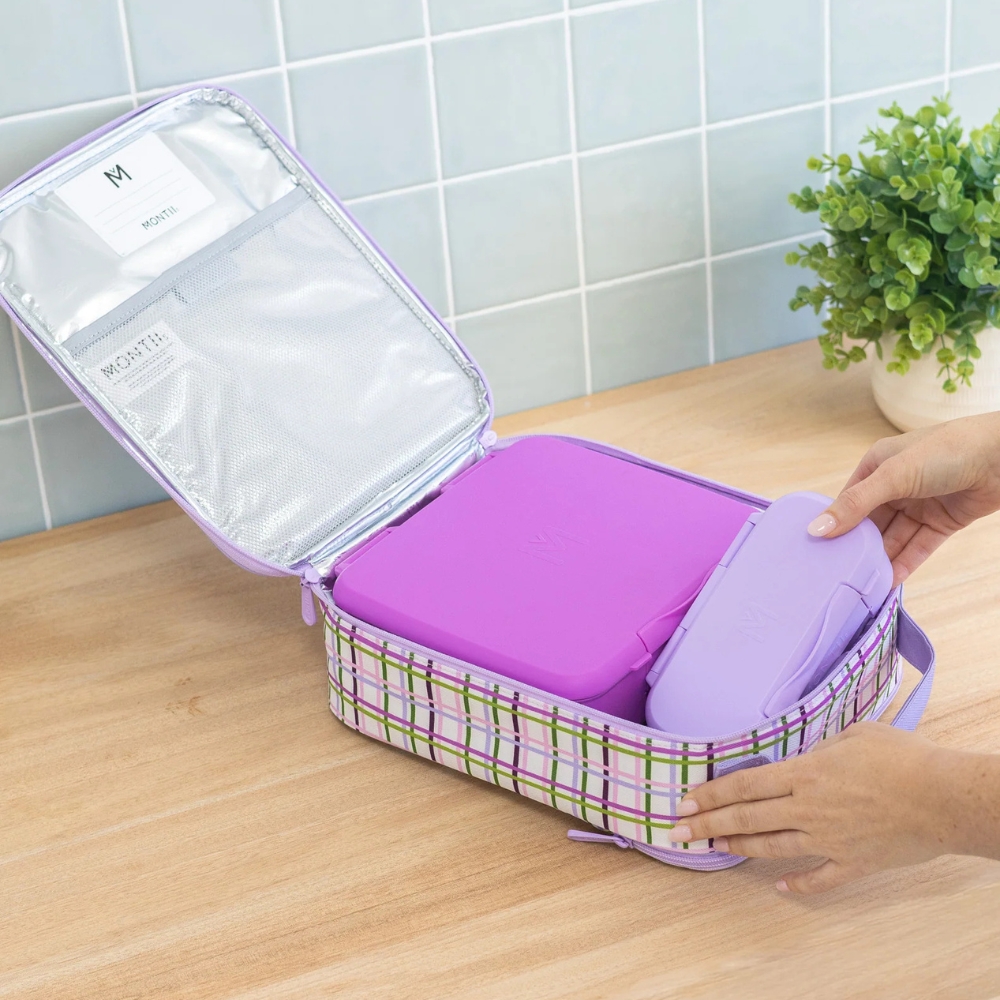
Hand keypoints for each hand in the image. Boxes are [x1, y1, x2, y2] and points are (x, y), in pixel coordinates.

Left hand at [667, 722, 999, 893]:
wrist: (944, 798)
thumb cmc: (902, 757)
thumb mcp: (854, 735)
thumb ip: (821, 747)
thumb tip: (805, 756)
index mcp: (804, 774)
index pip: (744, 785)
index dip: (711, 794)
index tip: (685, 801)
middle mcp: (808, 809)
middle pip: (747, 818)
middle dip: (708, 824)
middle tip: (679, 832)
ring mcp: (829, 839)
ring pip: (772, 847)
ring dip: (739, 848)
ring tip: (713, 848)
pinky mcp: (854, 862)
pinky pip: (819, 877)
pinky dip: (798, 884)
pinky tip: (780, 887)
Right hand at [807, 412, 999, 584]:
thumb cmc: (948, 450)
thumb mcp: (893, 475)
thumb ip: (856, 504)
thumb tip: (817, 529)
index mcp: (877, 466)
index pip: (848, 501)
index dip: (834, 525)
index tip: (818, 552)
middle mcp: (895, 486)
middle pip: (870, 523)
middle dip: (857, 547)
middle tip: (837, 575)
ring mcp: (919, 505)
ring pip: (893, 538)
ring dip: (880, 560)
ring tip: (861, 585)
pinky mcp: (941, 522)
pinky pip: (917, 547)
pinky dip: (904, 564)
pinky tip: (889, 583)